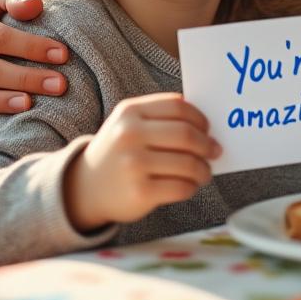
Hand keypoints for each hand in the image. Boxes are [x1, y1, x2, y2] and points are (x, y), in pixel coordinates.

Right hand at [64, 94, 222, 230]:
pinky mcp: (140, 192)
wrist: (86, 187)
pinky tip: (189, 186)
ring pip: (188, 163)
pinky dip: (192, 187)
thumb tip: (207, 126)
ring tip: (204, 172)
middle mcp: (129, 135)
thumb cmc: (119, 152)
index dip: (200, 119)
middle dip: (207, 144)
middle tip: (215, 151)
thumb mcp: (129, 125)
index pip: (179, 107)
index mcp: (130, 111)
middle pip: (186, 134)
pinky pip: (181, 187)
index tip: (208, 129)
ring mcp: (133, 164)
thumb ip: (162, 118)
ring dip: (204, 169)